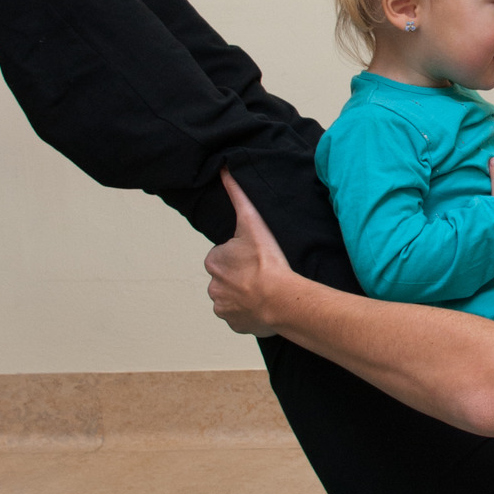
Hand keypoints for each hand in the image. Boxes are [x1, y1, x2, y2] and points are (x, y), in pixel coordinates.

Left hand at [204, 172, 296, 334]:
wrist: (280, 298)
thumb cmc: (267, 261)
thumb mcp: (252, 221)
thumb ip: (237, 194)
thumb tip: (223, 170)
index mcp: (213, 261)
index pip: (224, 256)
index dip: (242, 256)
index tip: (257, 258)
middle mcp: (213, 286)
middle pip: (228, 278)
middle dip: (241, 277)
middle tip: (262, 273)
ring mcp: (223, 307)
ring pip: (233, 297)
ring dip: (245, 295)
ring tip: (265, 289)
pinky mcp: (234, 323)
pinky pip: (240, 317)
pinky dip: (249, 312)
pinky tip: (263, 305)